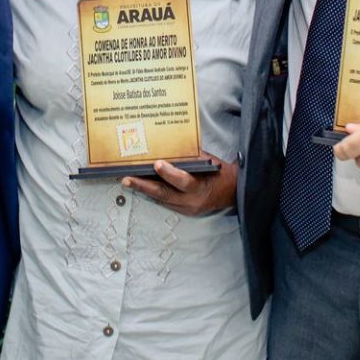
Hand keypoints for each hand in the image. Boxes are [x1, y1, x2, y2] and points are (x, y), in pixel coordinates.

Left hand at [121, 154, 236, 215]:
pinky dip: (152, 193)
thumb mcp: (208, 162)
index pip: (183, 181)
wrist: (232, 192)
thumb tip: (169, 148)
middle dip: (143, 185)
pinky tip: (140, 186)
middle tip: (127, 178)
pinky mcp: (183, 211)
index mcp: (201, 187)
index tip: (157, 164)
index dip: (169, 173)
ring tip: (127, 180)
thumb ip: (189, 158)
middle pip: (164, 194)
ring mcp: (187, 208)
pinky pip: (165, 202)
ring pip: (161, 199)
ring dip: (143, 189)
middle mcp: (192, 201)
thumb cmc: (219, 172)